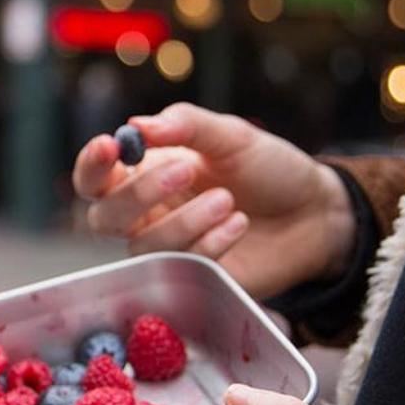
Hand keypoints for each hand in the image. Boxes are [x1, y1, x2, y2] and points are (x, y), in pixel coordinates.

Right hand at [72, 103, 355, 298]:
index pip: (95, 177)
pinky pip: (183, 267)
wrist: (313, 212)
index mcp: (146, 173)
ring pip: (144, 247)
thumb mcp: (232, 136)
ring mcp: (170, 249)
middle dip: (140, 193)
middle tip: (187, 169)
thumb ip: (186, 126)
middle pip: (105, 218)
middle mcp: (148, 215)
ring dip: (185, 221)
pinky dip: (209, 243)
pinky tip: (238, 224)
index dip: (91, 164)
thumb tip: (136, 125)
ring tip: (229, 201)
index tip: (109, 146)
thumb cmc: (268, 169)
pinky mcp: (195, 279)